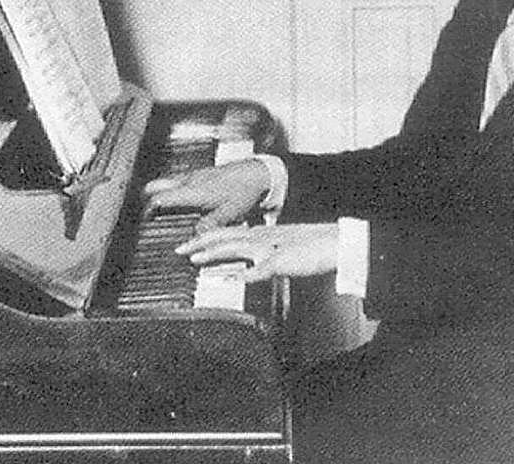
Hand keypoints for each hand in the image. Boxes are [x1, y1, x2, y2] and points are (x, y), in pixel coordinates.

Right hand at [143, 158, 269, 232]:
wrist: (258, 173)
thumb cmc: (245, 191)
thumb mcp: (229, 214)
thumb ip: (210, 226)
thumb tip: (195, 236)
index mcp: (193, 191)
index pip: (159, 198)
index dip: (147, 209)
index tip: (144, 220)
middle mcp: (189, 181)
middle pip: (155, 186)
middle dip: (147, 199)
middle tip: (147, 214)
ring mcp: (194, 176)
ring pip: (167, 183)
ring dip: (161, 195)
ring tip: (162, 212)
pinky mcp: (201, 175)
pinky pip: (179, 182)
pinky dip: (173, 192)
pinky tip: (183, 203)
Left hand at [176, 223, 338, 282]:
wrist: (335, 243)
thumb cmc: (311, 247)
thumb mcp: (281, 248)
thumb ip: (261, 257)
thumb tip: (244, 268)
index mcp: (260, 234)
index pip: (226, 233)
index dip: (204, 238)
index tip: (187, 245)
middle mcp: (261, 237)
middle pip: (223, 238)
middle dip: (198, 244)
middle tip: (178, 251)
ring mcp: (270, 248)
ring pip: (235, 248)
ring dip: (213, 255)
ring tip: (194, 260)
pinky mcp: (281, 261)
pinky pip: (259, 269)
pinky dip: (242, 274)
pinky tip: (229, 279)